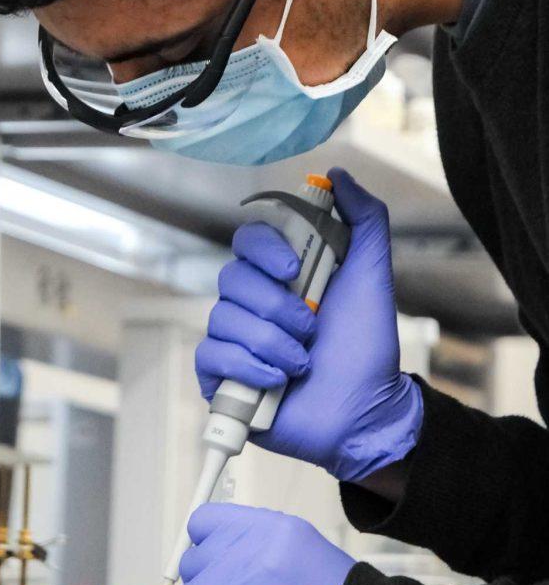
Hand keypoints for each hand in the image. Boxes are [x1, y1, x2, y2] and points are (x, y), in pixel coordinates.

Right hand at [195, 168, 422, 481]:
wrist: (367, 409)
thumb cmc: (367, 344)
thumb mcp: (373, 275)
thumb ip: (365, 220)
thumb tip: (339, 174)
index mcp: (279, 275)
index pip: (248, 240)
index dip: (264, 249)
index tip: (294, 267)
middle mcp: (252, 302)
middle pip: (232, 279)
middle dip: (277, 306)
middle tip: (311, 328)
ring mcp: (234, 340)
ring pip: (224, 320)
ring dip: (272, 342)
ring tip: (302, 362)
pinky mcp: (223, 377)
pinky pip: (211, 357)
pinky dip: (248, 367)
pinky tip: (278, 380)